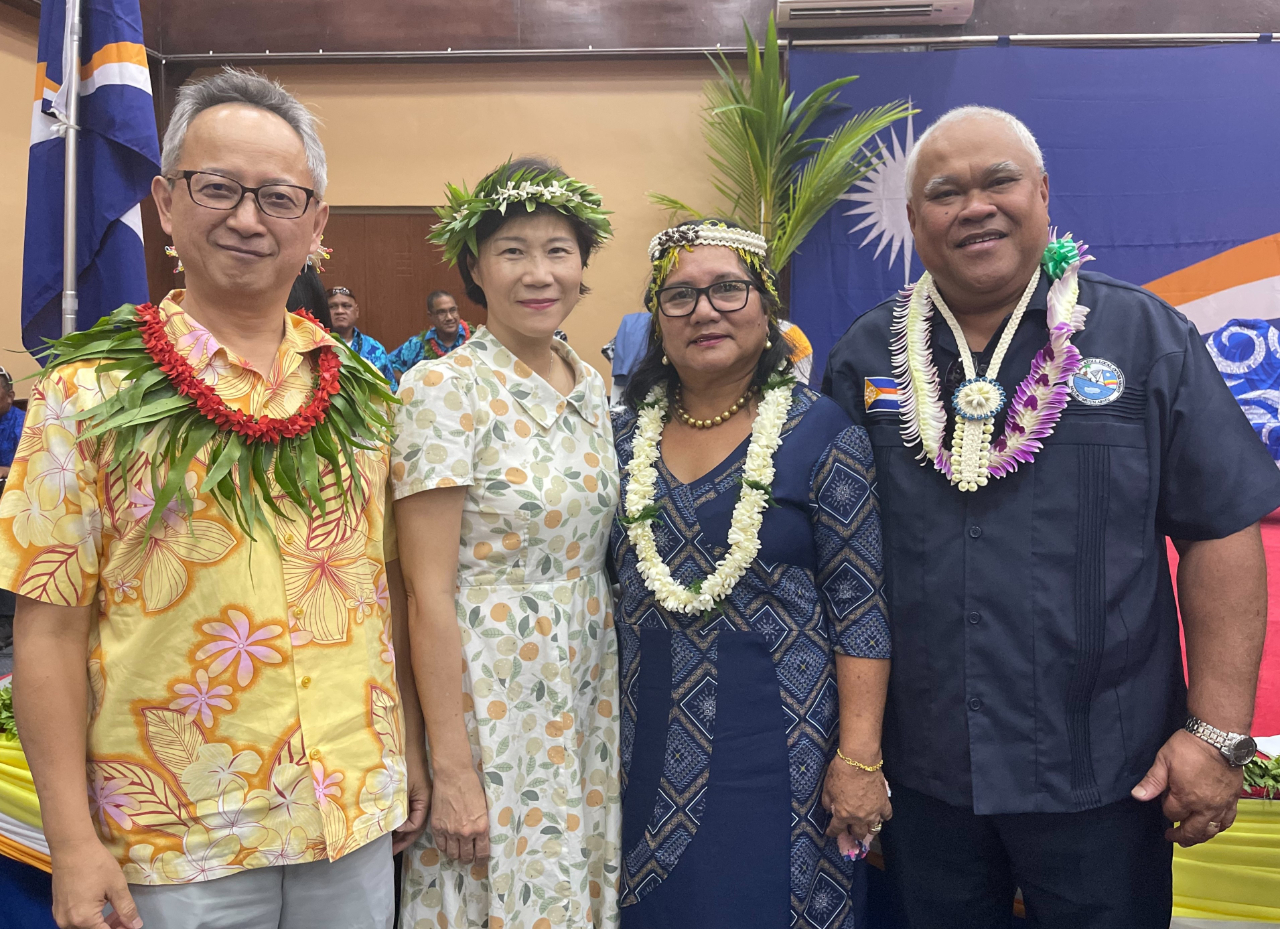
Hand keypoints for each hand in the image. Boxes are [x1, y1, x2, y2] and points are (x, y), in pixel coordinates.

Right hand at [50, 838, 141, 928]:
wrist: (71, 847)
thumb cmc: (96, 864)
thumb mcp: (116, 886)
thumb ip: (126, 908)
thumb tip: (135, 925)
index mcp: (83, 919)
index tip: (132, 925)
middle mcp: (67, 923)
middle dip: (111, 927)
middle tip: (126, 918)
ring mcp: (59, 916)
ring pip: (83, 928)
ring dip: (100, 924)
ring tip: (116, 912)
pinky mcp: (57, 909)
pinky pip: (74, 921)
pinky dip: (89, 918)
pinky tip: (101, 906)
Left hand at [393, 748, 432, 854]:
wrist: (407, 745)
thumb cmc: (404, 766)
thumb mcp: (401, 789)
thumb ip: (399, 810)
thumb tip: (398, 829)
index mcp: (425, 801)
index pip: (416, 825)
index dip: (404, 831)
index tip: (390, 832)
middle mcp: (424, 802)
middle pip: (415, 827)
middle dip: (403, 840)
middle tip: (391, 852)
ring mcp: (418, 798)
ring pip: (411, 821)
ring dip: (400, 832)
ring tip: (389, 844)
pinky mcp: (412, 794)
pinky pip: (407, 812)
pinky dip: (399, 821)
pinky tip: (390, 826)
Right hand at [428, 764, 489, 862]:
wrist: (453, 775)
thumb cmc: (472, 786)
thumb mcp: (484, 806)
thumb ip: (483, 823)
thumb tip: (484, 835)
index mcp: (481, 827)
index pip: (483, 853)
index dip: (482, 860)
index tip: (481, 861)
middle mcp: (466, 833)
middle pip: (466, 856)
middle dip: (469, 859)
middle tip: (469, 857)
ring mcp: (450, 831)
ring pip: (453, 854)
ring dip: (456, 856)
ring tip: (458, 853)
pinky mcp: (437, 827)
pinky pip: (441, 846)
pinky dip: (445, 848)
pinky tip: (448, 846)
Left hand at [822, 752, 891, 840]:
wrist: (859, 761)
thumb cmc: (840, 772)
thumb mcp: (827, 788)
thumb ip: (827, 802)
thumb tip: (829, 808)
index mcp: (843, 814)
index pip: (836, 830)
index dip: (832, 832)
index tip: (830, 832)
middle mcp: (859, 818)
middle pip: (858, 833)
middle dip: (853, 833)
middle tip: (851, 828)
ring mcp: (873, 812)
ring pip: (874, 829)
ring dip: (869, 828)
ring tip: (866, 825)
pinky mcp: (884, 803)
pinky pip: (887, 816)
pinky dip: (883, 816)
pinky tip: (880, 814)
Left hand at [1132, 729, 1242, 846]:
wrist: (1219, 737)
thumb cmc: (1189, 747)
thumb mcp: (1164, 760)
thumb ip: (1152, 781)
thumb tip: (1137, 796)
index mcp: (1185, 798)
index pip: (1172, 813)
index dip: (1165, 809)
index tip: (1164, 801)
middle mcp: (1205, 806)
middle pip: (1192, 830)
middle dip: (1180, 835)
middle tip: (1172, 836)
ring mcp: (1221, 804)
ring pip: (1211, 830)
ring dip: (1200, 837)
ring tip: (1191, 839)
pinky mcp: (1234, 799)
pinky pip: (1228, 820)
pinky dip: (1220, 827)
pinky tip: (1214, 827)